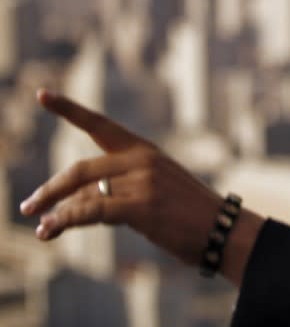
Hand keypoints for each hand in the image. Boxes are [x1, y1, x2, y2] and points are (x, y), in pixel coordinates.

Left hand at [19, 89, 262, 284]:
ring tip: (41, 229)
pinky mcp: (142, 206)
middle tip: (28, 207)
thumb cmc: (187, 218)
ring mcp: (144, 181)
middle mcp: (143, 160)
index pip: (101, 125)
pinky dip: (67, 219)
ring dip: (56, 212)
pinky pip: (92, 210)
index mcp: (146, 151)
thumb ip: (111, 195)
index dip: (69, 109)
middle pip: (83, 168)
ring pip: (84, 192)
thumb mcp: (149, 197)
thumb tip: (63, 213)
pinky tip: (51, 229)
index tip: (41, 94)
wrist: (224, 232)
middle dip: (52, 189)